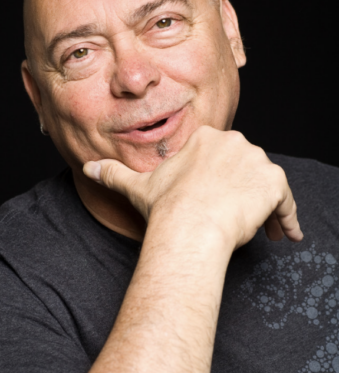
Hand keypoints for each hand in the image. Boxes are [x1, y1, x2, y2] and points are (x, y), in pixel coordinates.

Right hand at [83, 126, 302, 250]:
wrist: (189, 226)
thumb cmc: (165, 207)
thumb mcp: (137, 186)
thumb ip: (114, 173)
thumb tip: (87, 167)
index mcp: (207, 138)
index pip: (222, 158)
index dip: (221, 180)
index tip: (218, 200)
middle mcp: (235, 142)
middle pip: (246, 168)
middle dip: (243, 190)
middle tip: (234, 217)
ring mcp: (257, 161)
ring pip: (266, 184)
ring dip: (264, 206)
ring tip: (257, 229)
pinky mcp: (274, 183)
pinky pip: (286, 203)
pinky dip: (286, 218)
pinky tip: (281, 233)